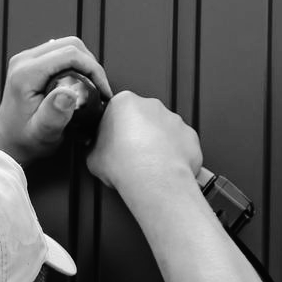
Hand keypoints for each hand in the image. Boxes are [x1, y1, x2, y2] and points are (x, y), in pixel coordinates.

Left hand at [0, 37, 111, 163]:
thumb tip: (69, 93)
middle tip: (101, 88)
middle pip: (70, 45)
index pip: (70, 54)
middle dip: (91, 65)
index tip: (103, 90)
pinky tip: (81, 82)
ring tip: (93, 86)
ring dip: (85, 63)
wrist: (8, 141)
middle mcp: (24, 61)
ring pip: (67, 45)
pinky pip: (60, 52)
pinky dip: (76, 64)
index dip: (93, 69)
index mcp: (26, 73)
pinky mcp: (31, 62)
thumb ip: (54, 114)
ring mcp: (26, 59)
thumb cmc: (25, 140)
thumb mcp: (42, 133)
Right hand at [85, 92, 203, 191]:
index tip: (113, 142)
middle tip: (131, 154)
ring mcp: (173, 119)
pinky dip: (175, 153)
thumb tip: (97, 150)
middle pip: (142, 116)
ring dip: (157, 143)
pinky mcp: (189, 135)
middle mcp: (151, 105)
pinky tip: (165, 167)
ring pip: (163, 129)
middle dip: (138, 132)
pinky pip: (181, 143)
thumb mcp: (92, 156)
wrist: (153, 179)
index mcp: (124, 102)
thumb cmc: (124, 165)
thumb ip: (95, 146)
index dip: (114, 128)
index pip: (117, 109)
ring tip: (149, 164)